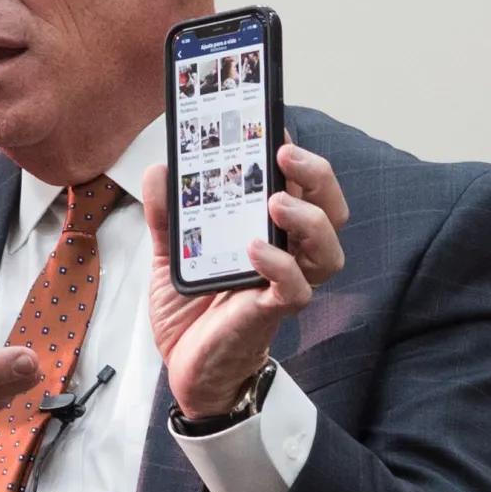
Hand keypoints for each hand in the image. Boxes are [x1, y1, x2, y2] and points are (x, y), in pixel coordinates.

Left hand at [142, 140, 347, 417]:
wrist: (187, 369)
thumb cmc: (193, 311)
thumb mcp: (170, 253)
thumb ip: (167, 213)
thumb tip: (161, 169)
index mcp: (267, 231)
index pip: (297, 185)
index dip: (295, 154)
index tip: (273, 122)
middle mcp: (285, 253)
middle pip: (329, 208)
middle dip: (316, 175)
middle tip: (284, 152)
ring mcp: (283, 283)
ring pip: (327, 248)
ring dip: (309, 218)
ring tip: (277, 201)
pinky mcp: (271, 313)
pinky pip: (295, 289)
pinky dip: (280, 266)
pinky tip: (255, 250)